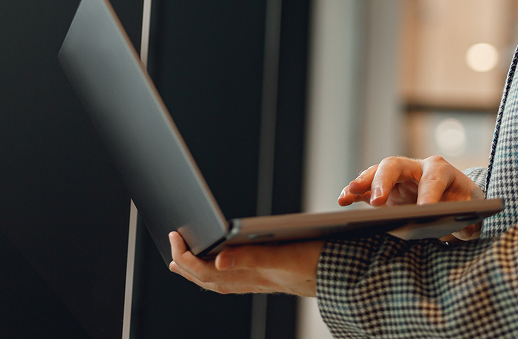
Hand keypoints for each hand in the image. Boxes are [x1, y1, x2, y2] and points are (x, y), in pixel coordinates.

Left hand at [167, 231, 321, 296]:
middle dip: (184, 265)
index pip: (206, 271)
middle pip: (207, 279)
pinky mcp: (270, 279)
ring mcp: (260, 282)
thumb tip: (217, 261)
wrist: (344, 279)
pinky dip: (217, 272)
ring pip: (218, 282)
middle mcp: (252, 281)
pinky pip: (232, 280)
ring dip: (197, 271)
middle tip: (172, 245)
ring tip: (184, 260)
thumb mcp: (285, 256)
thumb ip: (252, 257)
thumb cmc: (320, 264)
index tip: (174, 235)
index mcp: (251, 274)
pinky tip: (221, 265)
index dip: (185, 256)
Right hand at [337, 155, 484, 239]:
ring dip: (363, 182)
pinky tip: (343, 201)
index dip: (429, 193)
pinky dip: (354, 193)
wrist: (458, 201)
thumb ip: (470, 223)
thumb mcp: (474, 214)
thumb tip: (462, 228)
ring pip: (377, 173)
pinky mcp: (385, 190)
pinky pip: (367, 188)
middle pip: (395, 165)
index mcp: (440, 171)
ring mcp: (398, 178)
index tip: (424, 211)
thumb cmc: (466, 205)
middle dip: (385, 181)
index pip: (433, 178)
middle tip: (378, 202)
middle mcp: (416, 169)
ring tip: (348, 194)